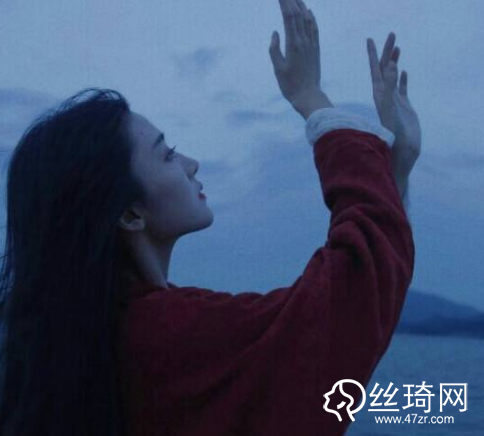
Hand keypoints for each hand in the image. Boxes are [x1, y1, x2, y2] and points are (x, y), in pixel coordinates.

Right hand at [269, 0, 331, 114]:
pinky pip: (314, 29)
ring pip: (307, 19)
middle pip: (298, 15)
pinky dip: (311, 18)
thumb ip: (274, 49)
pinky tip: (309, 12)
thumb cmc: (290, 85)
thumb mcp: (277, 68)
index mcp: (293, 44)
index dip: (284, 3)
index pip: (288, 17)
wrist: (308, 96)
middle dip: (291, 1)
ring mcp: (311, 45)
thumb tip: (276, 32)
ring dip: (301, 6)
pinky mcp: (316, 50)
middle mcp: (304, 41)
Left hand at [367, 32, 421, 177]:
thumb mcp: (390, 107)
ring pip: (393, 77)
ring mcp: (393, 101)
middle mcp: (384, 96)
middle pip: (384, 69)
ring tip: (397, 48)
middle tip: (391, 34)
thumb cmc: (393, 134)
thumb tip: (390, 65)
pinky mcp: (403, 108)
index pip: (375, 70)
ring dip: (394, 62)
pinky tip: (404, 71)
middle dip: (386, 52)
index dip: (372, 55)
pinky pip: (402, 89)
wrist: (400, 152)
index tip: (370, 40)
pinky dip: (402, 79)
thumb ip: (390, 87)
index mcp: (379, 95)